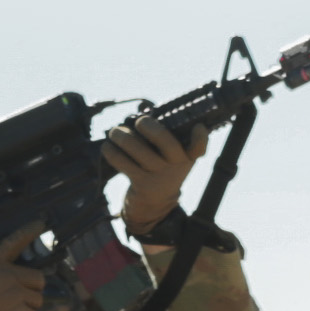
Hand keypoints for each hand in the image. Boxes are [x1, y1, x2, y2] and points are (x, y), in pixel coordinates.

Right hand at [0, 229, 44, 310]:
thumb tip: (11, 275)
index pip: (11, 244)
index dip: (27, 233)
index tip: (40, 223)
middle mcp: (5, 275)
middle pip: (38, 279)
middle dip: (32, 291)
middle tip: (17, 300)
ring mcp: (14, 292)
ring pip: (38, 300)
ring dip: (27, 309)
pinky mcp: (18, 310)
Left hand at [103, 115, 211, 233]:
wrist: (154, 202)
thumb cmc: (161, 168)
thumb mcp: (171, 156)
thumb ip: (165, 135)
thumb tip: (141, 109)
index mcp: (187, 156)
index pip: (199, 147)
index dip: (200, 137)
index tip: (198, 127)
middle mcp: (176, 165)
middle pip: (165, 141)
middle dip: (148, 125)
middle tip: (139, 121)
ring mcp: (158, 175)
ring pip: (136, 147)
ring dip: (120, 134)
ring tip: (115, 132)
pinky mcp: (140, 182)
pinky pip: (120, 161)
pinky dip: (110, 150)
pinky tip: (108, 146)